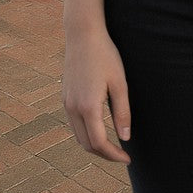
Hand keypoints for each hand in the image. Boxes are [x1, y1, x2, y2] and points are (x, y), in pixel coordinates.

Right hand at [62, 22, 131, 163]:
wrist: (82, 35)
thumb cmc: (105, 55)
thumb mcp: (119, 82)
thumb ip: (122, 111)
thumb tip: (125, 138)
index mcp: (88, 107)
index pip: (99, 144)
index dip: (114, 155)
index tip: (128, 158)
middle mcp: (73, 109)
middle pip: (87, 145)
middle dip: (104, 154)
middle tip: (122, 154)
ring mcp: (66, 103)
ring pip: (78, 136)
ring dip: (94, 145)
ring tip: (112, 144)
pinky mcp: (65, 97)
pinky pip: (74, 124)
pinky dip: (86, 132)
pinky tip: (99, 128)